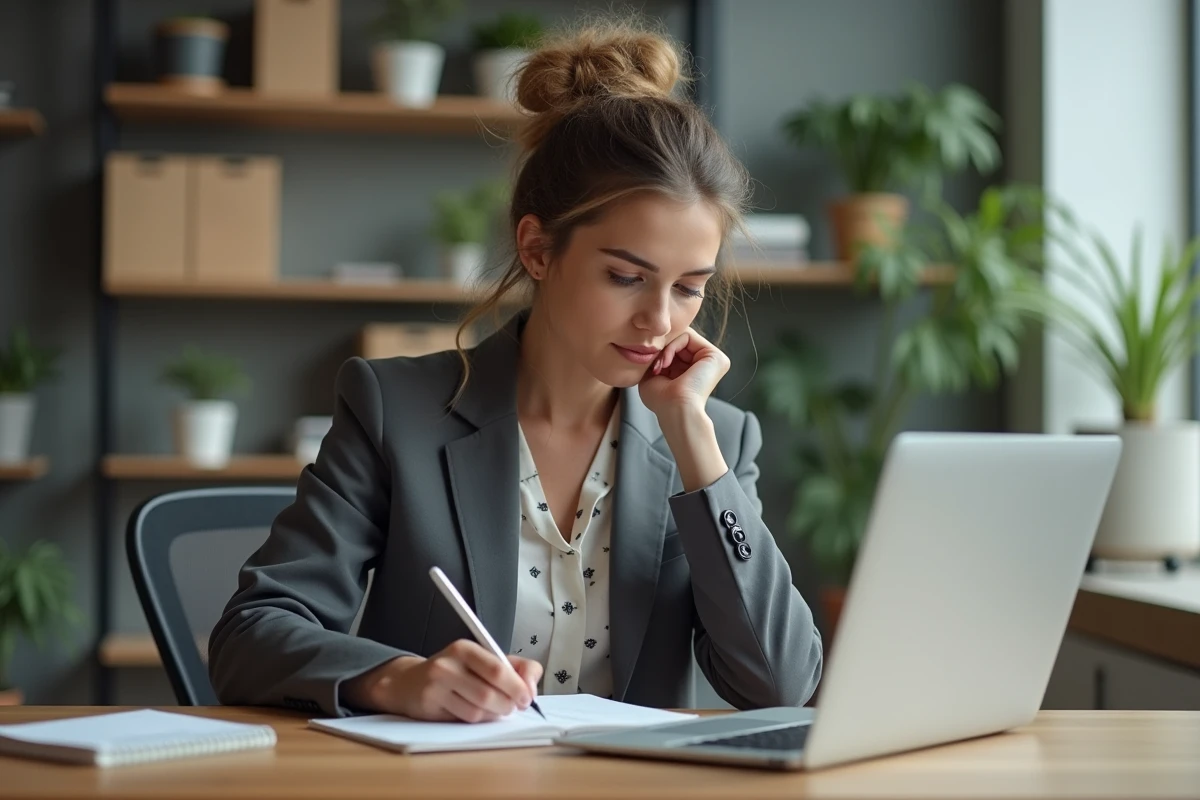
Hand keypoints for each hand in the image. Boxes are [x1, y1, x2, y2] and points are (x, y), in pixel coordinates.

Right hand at [342, 640, 542, 722]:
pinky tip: (473, 711)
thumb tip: (531, 685)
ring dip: (493, 714)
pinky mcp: (430, 705)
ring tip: (493, 708)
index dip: (517, 686)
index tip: (527, 697)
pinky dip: (476, 720)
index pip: (497, 669)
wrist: (409, 683)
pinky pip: (464, 720)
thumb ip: (515, 667)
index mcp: (466, 648)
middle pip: (489, 693)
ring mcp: (436, 685)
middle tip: (513, 707)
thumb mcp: (483, 660)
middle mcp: (449, 664)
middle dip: (508, 704)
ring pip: (478, 710)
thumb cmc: (455, 672)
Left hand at [638, 327, 730, 418]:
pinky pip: (688, 335)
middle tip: (655, 366)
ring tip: (661, 366)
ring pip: (682, 336)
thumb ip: (657, 357)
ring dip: (665, 349)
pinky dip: (672, 346)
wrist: (675, 410)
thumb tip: (655, 342)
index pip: (675, 348)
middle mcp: (705, 365)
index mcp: (693, 371)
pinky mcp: (716, 356)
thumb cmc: (662, 401)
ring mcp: (713, 360)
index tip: (650, 368)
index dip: (660, 352)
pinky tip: (667, 363)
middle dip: (662, 349)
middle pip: (679, 340)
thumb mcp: (654, 375)